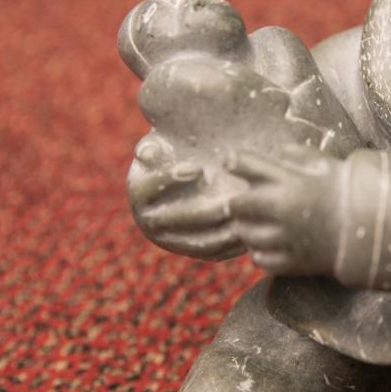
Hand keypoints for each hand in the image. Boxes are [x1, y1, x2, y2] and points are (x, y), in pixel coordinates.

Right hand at [128, 131, 242, 259]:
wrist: (202, 171)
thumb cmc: (185, 146)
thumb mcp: (169, 140)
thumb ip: (155, 144)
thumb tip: (146, 154)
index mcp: (139, 190)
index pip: (145, 189)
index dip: (169, 180)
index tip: (199, 169)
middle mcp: (149, 220)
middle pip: (173, 220)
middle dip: (201, 211)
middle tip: (229, 200)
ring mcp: (171, 239)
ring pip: (195, 242)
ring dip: (220, 231)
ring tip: (244, 216)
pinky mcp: (194, 249)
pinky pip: (213, 252)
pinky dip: (232, 245)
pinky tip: (252, 229)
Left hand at [226, 145, 342, 275]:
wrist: (374, 227)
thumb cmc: (347, 191)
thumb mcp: (325, 164)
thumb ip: (296, 156)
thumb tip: (276, 153)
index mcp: (291, 182)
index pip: (247, 166)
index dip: (234, 162)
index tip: (230, 162)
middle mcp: (284, 210)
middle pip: (237, 205)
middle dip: (238, 203)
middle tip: (241, 204)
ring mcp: (287, 239)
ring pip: (246, 235)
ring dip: (247, 228)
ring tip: (255, 225)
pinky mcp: (293, 262)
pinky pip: (260, 259)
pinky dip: (260, 251)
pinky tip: (268, 244)